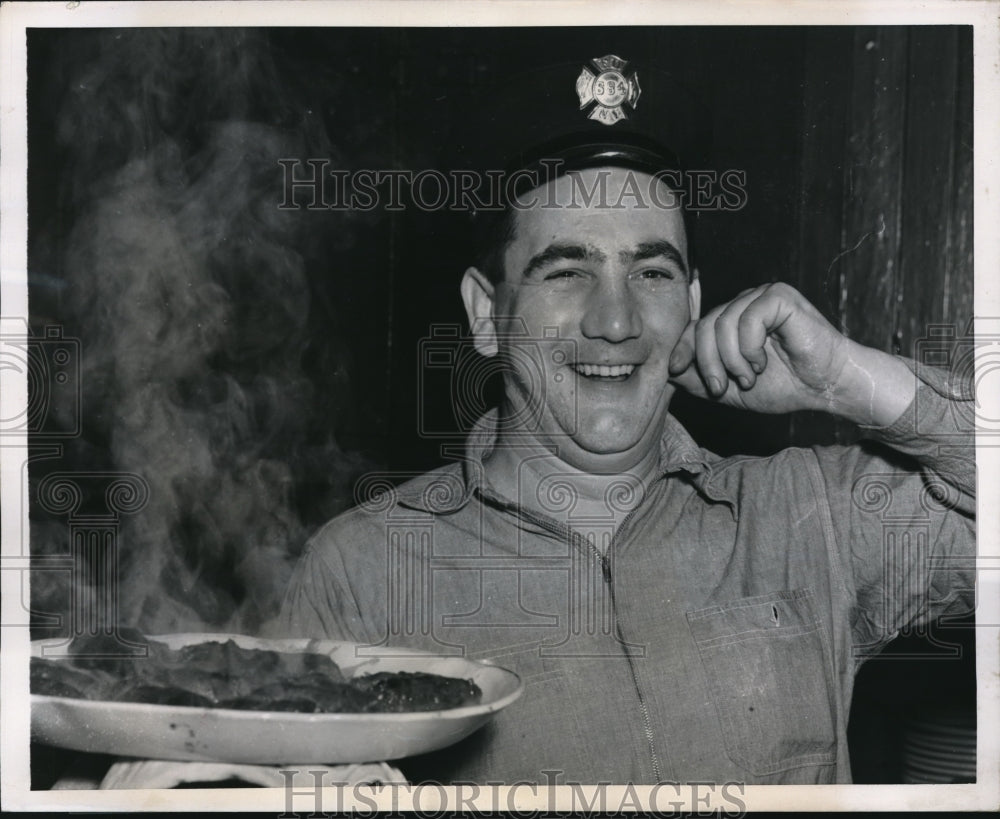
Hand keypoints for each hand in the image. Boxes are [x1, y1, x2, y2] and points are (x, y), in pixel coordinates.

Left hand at [668, 282, 913, 423]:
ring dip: (732, 360)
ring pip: (722, 323)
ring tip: (749, 377)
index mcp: (731, 321)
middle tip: (722, 387)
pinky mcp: (780, 296)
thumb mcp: (729, 388)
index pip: (693, 328)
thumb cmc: (783, 386)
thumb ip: (697, 377)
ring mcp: (761, 297)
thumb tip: (666, 369)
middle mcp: (743, 304)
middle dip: (707, 363)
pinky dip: (751, 347)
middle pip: (703, 326)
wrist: (824, 387)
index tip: (675, 369)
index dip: (681, 348)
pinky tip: (764, 361)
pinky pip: (748, 318)